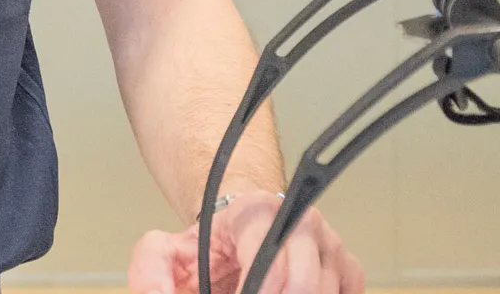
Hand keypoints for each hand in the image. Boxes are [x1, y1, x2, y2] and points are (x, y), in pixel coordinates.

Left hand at [127, 197, 363, 293]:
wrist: (236, 232)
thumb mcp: (165, 251)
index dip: (257, 287)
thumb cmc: (209, 246)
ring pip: (326, 291)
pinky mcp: (347, 269)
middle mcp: (301, 223)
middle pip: (307, 281)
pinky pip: (349, 293)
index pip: (269, 253)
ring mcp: (329, 246)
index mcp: (257, 213)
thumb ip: (150, 269)